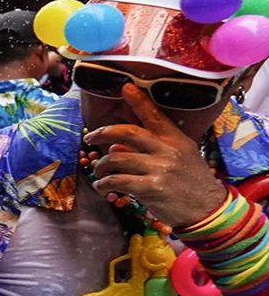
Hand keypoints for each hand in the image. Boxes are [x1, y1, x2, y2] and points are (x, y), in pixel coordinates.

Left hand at [83, 84, 231, 228]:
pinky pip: (116, 180)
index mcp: (175, 139)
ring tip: (99, 172)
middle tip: (90, 138)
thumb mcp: (179, 158)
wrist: (206, 208)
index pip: (154, 115)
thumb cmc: (189, 182)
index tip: (125, 87)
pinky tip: (103, 187)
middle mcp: (167, 150)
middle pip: (127, 133)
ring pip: (116, 157)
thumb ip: (150, 149)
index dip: (138, 100)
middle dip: (103, 133)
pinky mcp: (150, 188)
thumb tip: (117, 145)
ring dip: (101, 165)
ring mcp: (159, 168)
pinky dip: (103, 184)